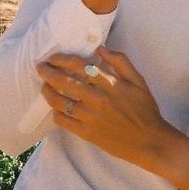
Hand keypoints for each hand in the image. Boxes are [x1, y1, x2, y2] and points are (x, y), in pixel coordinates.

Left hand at [38, 48, 176, 169]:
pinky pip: (63, 121)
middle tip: (40, 67)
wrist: (148, 140)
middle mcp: (97, 98)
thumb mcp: (139, 80)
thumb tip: (100, 48)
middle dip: (48, 72)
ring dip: (48, 92)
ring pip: (60, 101)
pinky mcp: (86, 133)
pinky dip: (56, 113)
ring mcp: (90, 117)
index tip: (53, 57)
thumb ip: (120, 62)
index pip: (79, 66)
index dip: (63, 59)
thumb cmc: (145, 108)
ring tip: (44, 87)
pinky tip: (55, 109)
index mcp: (109, 83)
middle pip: (65, 81)